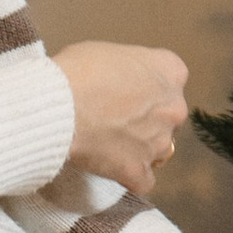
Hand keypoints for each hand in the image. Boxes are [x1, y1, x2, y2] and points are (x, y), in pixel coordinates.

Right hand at [52, 41, 188, 196]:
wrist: (59, 107)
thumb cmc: (78, 72)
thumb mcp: (108, 52)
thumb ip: (127, 69)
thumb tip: (120, 80)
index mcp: (170, 71)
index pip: (170, 79)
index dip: (147, 86)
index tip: (127, 90)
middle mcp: (173, 108)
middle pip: (168, 115)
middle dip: (148, 118)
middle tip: (115, 118)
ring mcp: (159, 142)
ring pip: (158, 148)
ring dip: (139, 147)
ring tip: (108, 144)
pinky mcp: (139, 171)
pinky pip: (142, 180)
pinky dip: (129, 177)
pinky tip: (111, 169)